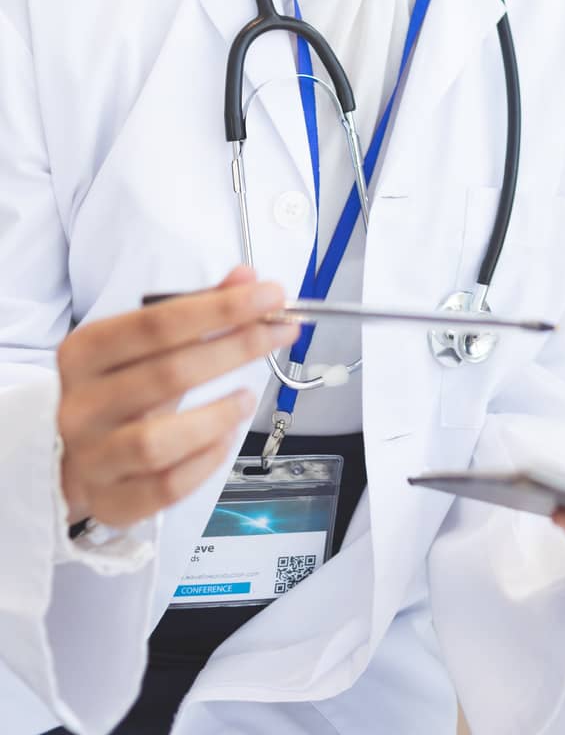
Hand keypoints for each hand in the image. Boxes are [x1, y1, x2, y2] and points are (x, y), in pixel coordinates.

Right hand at [57, 267, 298, 527]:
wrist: (68, 452)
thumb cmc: (117, 387)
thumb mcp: (144, 341)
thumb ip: (195, 307)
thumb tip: (246, 279)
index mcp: (84, 353)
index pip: (157, 323)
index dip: (219, 308)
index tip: (270, 295)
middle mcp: (82, 405)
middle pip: (168, 375)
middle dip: (236, 348)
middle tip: (279, 333)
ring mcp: (92, 457)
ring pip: (157, 442)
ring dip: (216, 416)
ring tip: (247, 398)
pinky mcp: (110, 501)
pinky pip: (164, 488)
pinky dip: (204, 462)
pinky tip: (225, 438)